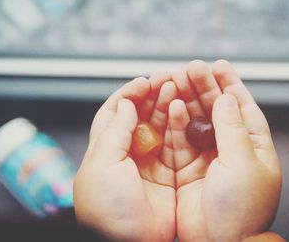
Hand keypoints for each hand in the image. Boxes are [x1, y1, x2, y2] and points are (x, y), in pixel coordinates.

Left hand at [74, 74, 176, 241]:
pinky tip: (185, 112)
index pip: (115, 112)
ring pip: (160, 126)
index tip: (144, 81)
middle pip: (140, 116)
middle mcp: (127, 154)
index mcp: (105, 150)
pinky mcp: (169, 174)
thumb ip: (115, 131)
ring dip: (168, 106)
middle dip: (153, 95)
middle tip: (168, 78)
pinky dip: (181, 127)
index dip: (129, 94)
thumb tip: (124, 103)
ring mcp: (149, 163)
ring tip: (179, 87)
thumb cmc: (107, 210)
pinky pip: (176, 144)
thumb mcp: (103, 165)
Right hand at [169, 60, 281, 241]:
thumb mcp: (243, 163)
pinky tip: (171, 105)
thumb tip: (226, 98)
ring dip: (187, 100)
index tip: (218, 65)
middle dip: (204, 87)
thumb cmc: (241, 208)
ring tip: (177, 80)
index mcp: (254, 146)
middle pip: (217, 110)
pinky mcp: (187, 166)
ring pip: (196, 120)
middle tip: (191, 67)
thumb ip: (233, 128)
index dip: (230, 83)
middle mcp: (230, 148)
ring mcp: (207, 156)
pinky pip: (180, 138)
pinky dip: (175, 122)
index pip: (243, 107)